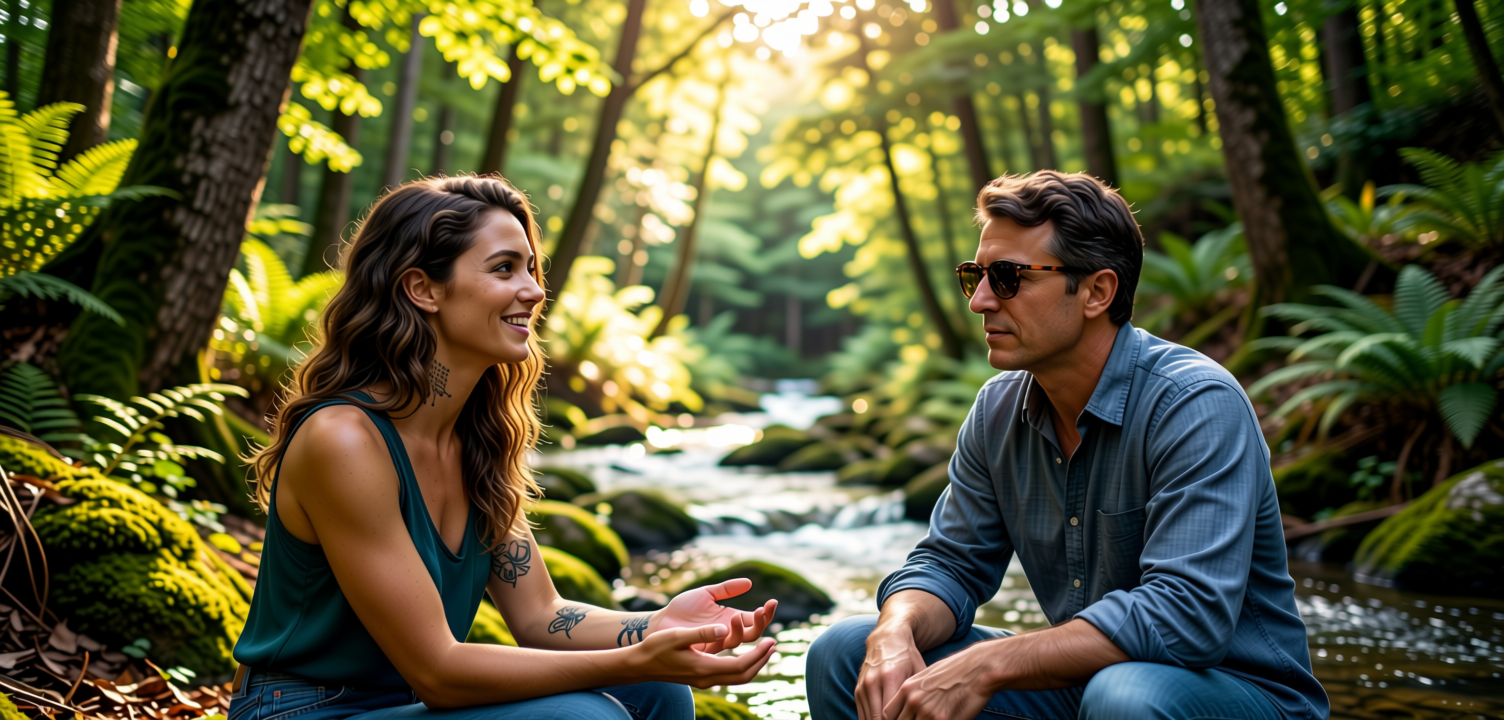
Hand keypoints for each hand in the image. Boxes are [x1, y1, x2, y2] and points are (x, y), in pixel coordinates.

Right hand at [632, 623, 777, 687]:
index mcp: (704, 668)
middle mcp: (707, 678)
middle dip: (761, 661)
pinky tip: (744, 653)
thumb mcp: (676, 636)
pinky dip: (742, 665)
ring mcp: (704, 680)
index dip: (758, 655)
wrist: (640, 665)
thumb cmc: (655, 648)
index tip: (771, 641)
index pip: (741, 666)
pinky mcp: (701, 678)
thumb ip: (700, 633)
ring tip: (765, 649)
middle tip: (774, 645)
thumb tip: (722, 628)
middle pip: (743, 675)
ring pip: (737, 677)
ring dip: (754, 664)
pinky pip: (729, 675)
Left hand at [654, 579, 777, 652]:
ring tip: (738, 615)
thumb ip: (726, 589)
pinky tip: (729, 622)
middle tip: (762, 610)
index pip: (754, 619)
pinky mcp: (707, 647)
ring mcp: (718, 640)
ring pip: (740, 641)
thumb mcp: (706, 593)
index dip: (766, 613)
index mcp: (730, 619)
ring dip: (744, 628)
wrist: (661, 621)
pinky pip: (723, 644)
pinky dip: (729, 634)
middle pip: (753, 633)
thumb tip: (749, 583)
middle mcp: (727, 632)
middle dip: (762, 622)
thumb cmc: (682, 608)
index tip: (773, 602)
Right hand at [854, 626, 925, 719]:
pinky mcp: (858, 690)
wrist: (886, 640)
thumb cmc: (908, 657)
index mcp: (890, 677)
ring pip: (867, 718)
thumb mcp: (919, 672)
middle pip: (877, 719)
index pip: (889, 714)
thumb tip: (925, 713)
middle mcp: (873, 682)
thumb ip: (919, 693)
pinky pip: (862, 713)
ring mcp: (863, 686)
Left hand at [881, 640, 1000, 719]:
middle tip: (920, 719)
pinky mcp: (942, 719)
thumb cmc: (955, 672)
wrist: (978, 668)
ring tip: (932, 718)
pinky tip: (944, 719)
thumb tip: (907, 709)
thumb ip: (913, 694)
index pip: (887, 715)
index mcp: (907, 688)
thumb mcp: (926, 677)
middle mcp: (913, 700)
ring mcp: (927, 711)